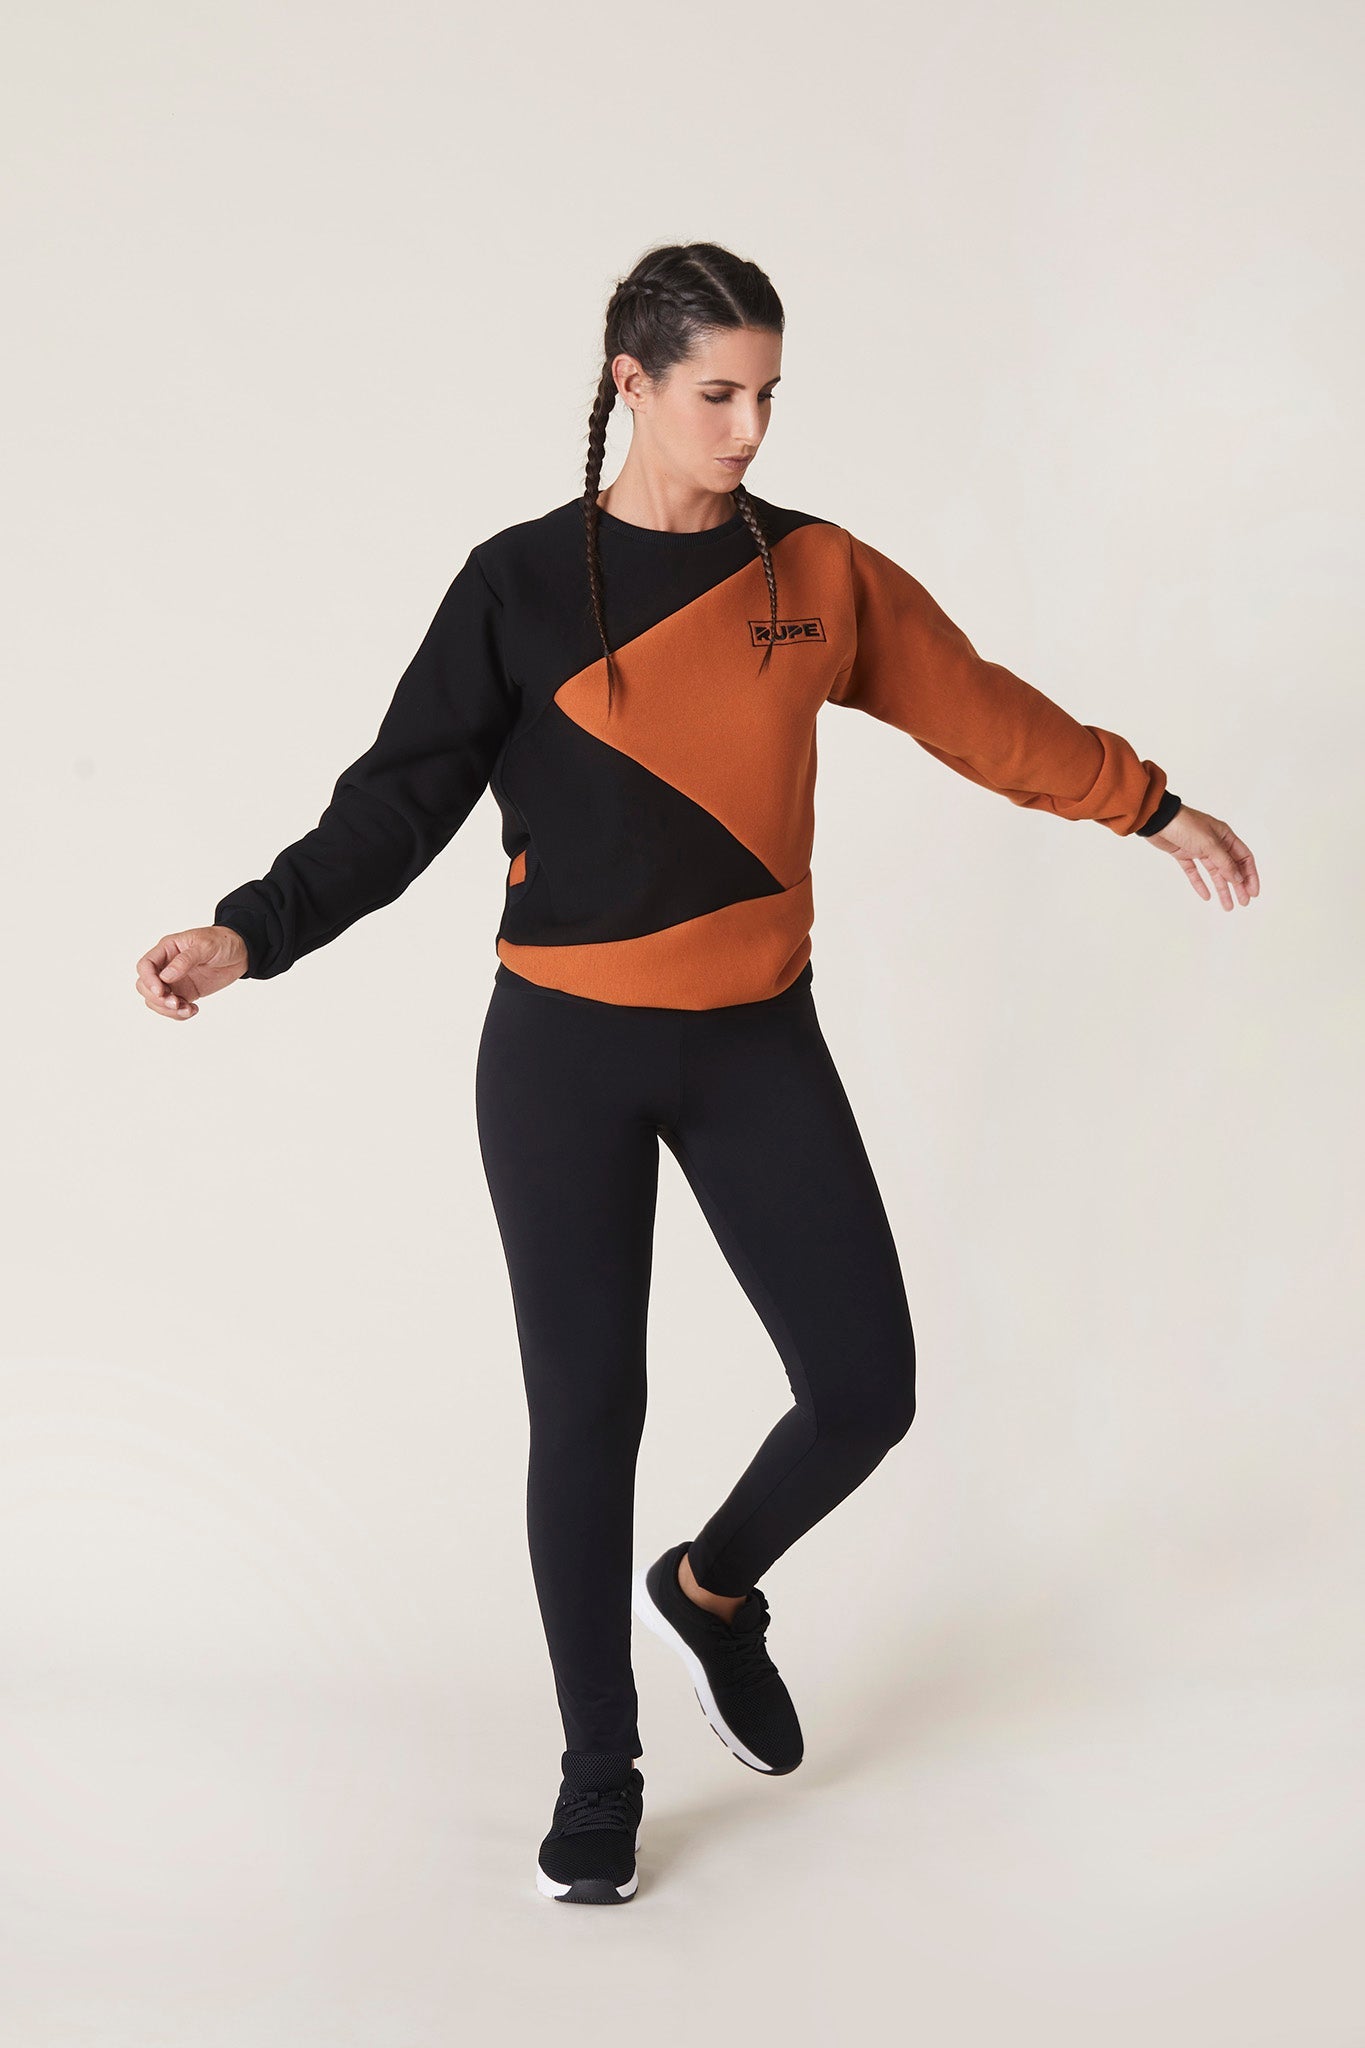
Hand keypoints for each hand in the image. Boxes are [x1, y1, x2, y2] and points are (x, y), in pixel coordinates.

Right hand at [135, 925, 249, 1019]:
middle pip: (145, 986)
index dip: (148, 980)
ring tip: (188, 1010)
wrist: (241, 952)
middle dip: (157, 999)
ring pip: (156, 1001)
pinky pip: (173, 1008)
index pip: (145, 966)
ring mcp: (175, 981)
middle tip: (176, 1003)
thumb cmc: (222, 941)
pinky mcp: (185, 992)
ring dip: (168, 1010)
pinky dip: (179, 1014)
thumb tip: (165, 976)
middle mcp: (166, 966)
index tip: (161, 992)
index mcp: (167, 949)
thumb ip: (185, 960)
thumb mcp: (205, 946)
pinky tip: (194, 1010)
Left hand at [1144, 804, 1258, 909]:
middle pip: (1231, 868)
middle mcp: (1214, 843)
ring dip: (1222, 889)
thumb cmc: (1186, 825)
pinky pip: (1195, 873)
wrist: (1157, 819)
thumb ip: (1224, 862)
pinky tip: (1206, 896)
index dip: (1250, 875)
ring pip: (1215, 873)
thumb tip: (1238, 878)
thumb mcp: (1209, 844)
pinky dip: (1200, 884)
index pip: (1244, 858)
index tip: (1253, 892)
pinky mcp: (1183, 855)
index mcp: (1225, 836)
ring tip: (1228, 906)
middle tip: (1243, 902)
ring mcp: (1198, 849)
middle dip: (1238, 886)